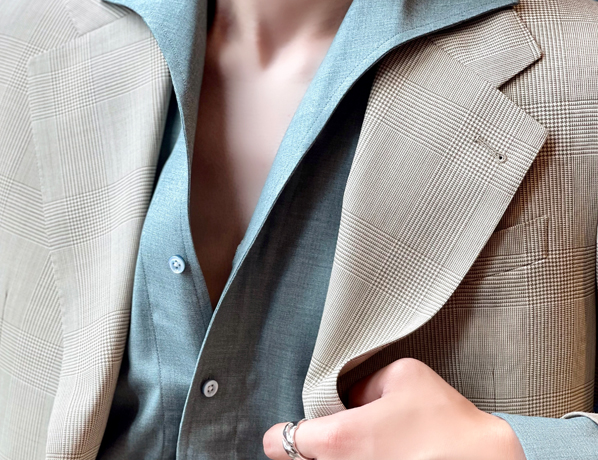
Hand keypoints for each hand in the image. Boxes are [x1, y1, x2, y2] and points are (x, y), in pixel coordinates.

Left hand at [263, 358, 525, 459]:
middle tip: (333, 434)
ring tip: (372, 444)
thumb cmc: (448, 425)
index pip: (282, 441)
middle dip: (312, 446)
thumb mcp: (403, 376)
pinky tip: (384, 454)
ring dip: (337, 456)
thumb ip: (362, 383)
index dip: (284, 431)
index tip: (293, 429)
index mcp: (338, 440)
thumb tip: (349, 398)